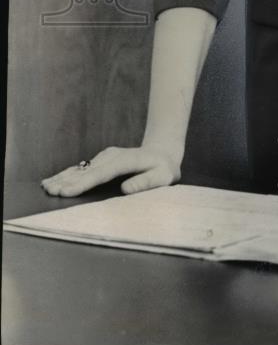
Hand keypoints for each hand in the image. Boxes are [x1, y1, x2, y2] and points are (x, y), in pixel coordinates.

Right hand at [40, 145, 181, 197]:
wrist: (162, 152)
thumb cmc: (164, 169)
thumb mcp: (164, 176)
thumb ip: (146, 182)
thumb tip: (125, 189)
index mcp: (126, 161)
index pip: (102, 173)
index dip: (83, 183)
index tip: (66, 191)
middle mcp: (112, 156)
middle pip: (87, 170)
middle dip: (67, 181)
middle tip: (49, 192)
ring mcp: (105, 156)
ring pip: (81, 168)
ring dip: (63, 178)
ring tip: (46, 186)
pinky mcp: (101, 160)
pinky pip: (82, 169)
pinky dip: (66, 175)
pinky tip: (52, 180)